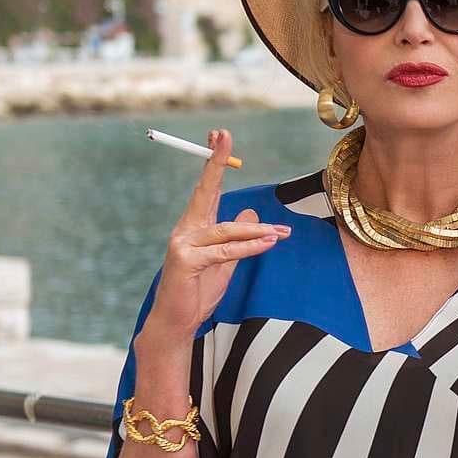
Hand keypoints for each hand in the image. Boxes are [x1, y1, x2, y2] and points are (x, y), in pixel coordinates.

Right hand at [139, 129, 288, 344]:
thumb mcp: (225, 261)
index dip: (214, 162)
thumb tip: (253, 213)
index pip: (207, 188)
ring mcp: (183, 244)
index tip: (219, 135)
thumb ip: (238, 238)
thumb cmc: (197, 291)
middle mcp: (186, 229)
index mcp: (195, 225)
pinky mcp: (185, 261)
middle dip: (215, 161)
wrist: (176, 321)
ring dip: (257, 231)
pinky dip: (248, 248)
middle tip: (224, 135)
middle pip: (205, 190)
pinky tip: (268, 242)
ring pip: (225, 229)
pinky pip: (224, 251)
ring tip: (281, 232)